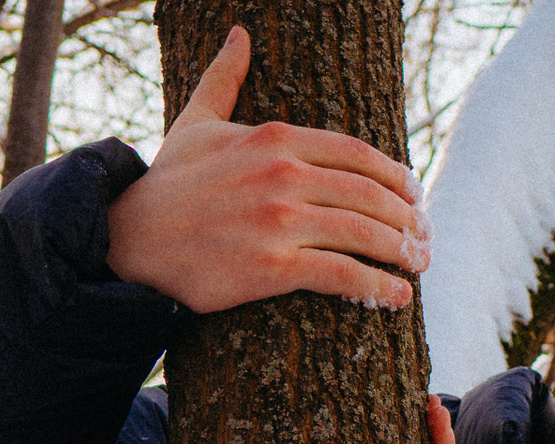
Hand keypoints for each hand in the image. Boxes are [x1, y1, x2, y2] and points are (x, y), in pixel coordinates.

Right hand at [107, 26, 429, 311]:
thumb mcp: (195, 122)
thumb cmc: (166, 186)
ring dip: (403, 252)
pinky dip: (378, 287)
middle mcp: (282, 174)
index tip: (415, 194)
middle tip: (425, 238)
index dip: (395, 176)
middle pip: (370, 194)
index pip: (357, 152)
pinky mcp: (273, 268)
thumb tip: (239, 34)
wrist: (129, 243)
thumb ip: (223, 79)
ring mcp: (279, 221)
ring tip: (419, 265)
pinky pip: (342, 275)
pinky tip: (397, 297)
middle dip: (408, 218)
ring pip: (364, 233)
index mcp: (274, 137)